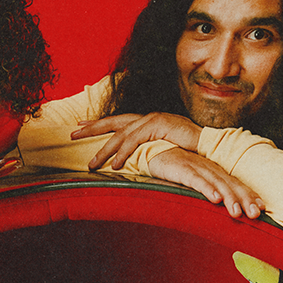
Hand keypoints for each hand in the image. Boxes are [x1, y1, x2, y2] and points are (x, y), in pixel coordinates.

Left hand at [72, 112, 201, 171]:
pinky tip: (115, 165)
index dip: (98, 123)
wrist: (210, 144)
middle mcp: (147, 117)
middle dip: (91, 128)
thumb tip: (135, 160)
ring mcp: (152, 120)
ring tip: (92, 164)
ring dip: (105, 150)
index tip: (81, 125)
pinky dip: (124, 153)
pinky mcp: (158, 127)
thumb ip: (147, 150)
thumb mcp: (163, 147)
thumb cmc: (189, 148)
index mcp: (146, 120)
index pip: (118, 120)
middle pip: (113, 121)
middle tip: (72, 133)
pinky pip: (136, 141)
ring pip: (121, 134)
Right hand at [147, 148, 263, 218]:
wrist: (153, 149)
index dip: (249, 194)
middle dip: (245, 199)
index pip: (235, 183)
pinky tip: (215, 199)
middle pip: (231, 184)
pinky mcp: (182, 169)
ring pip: (217, 183)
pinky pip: (196, 180)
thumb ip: (208, 189)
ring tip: (237, 212)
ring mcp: (196, 167)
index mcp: (214, 171)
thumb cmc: (175, 166)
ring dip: (229, 197)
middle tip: (256, 214)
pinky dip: (207, 189)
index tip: (262, 208)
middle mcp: (209, 168)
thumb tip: (220, 205)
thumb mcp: (195, 179)